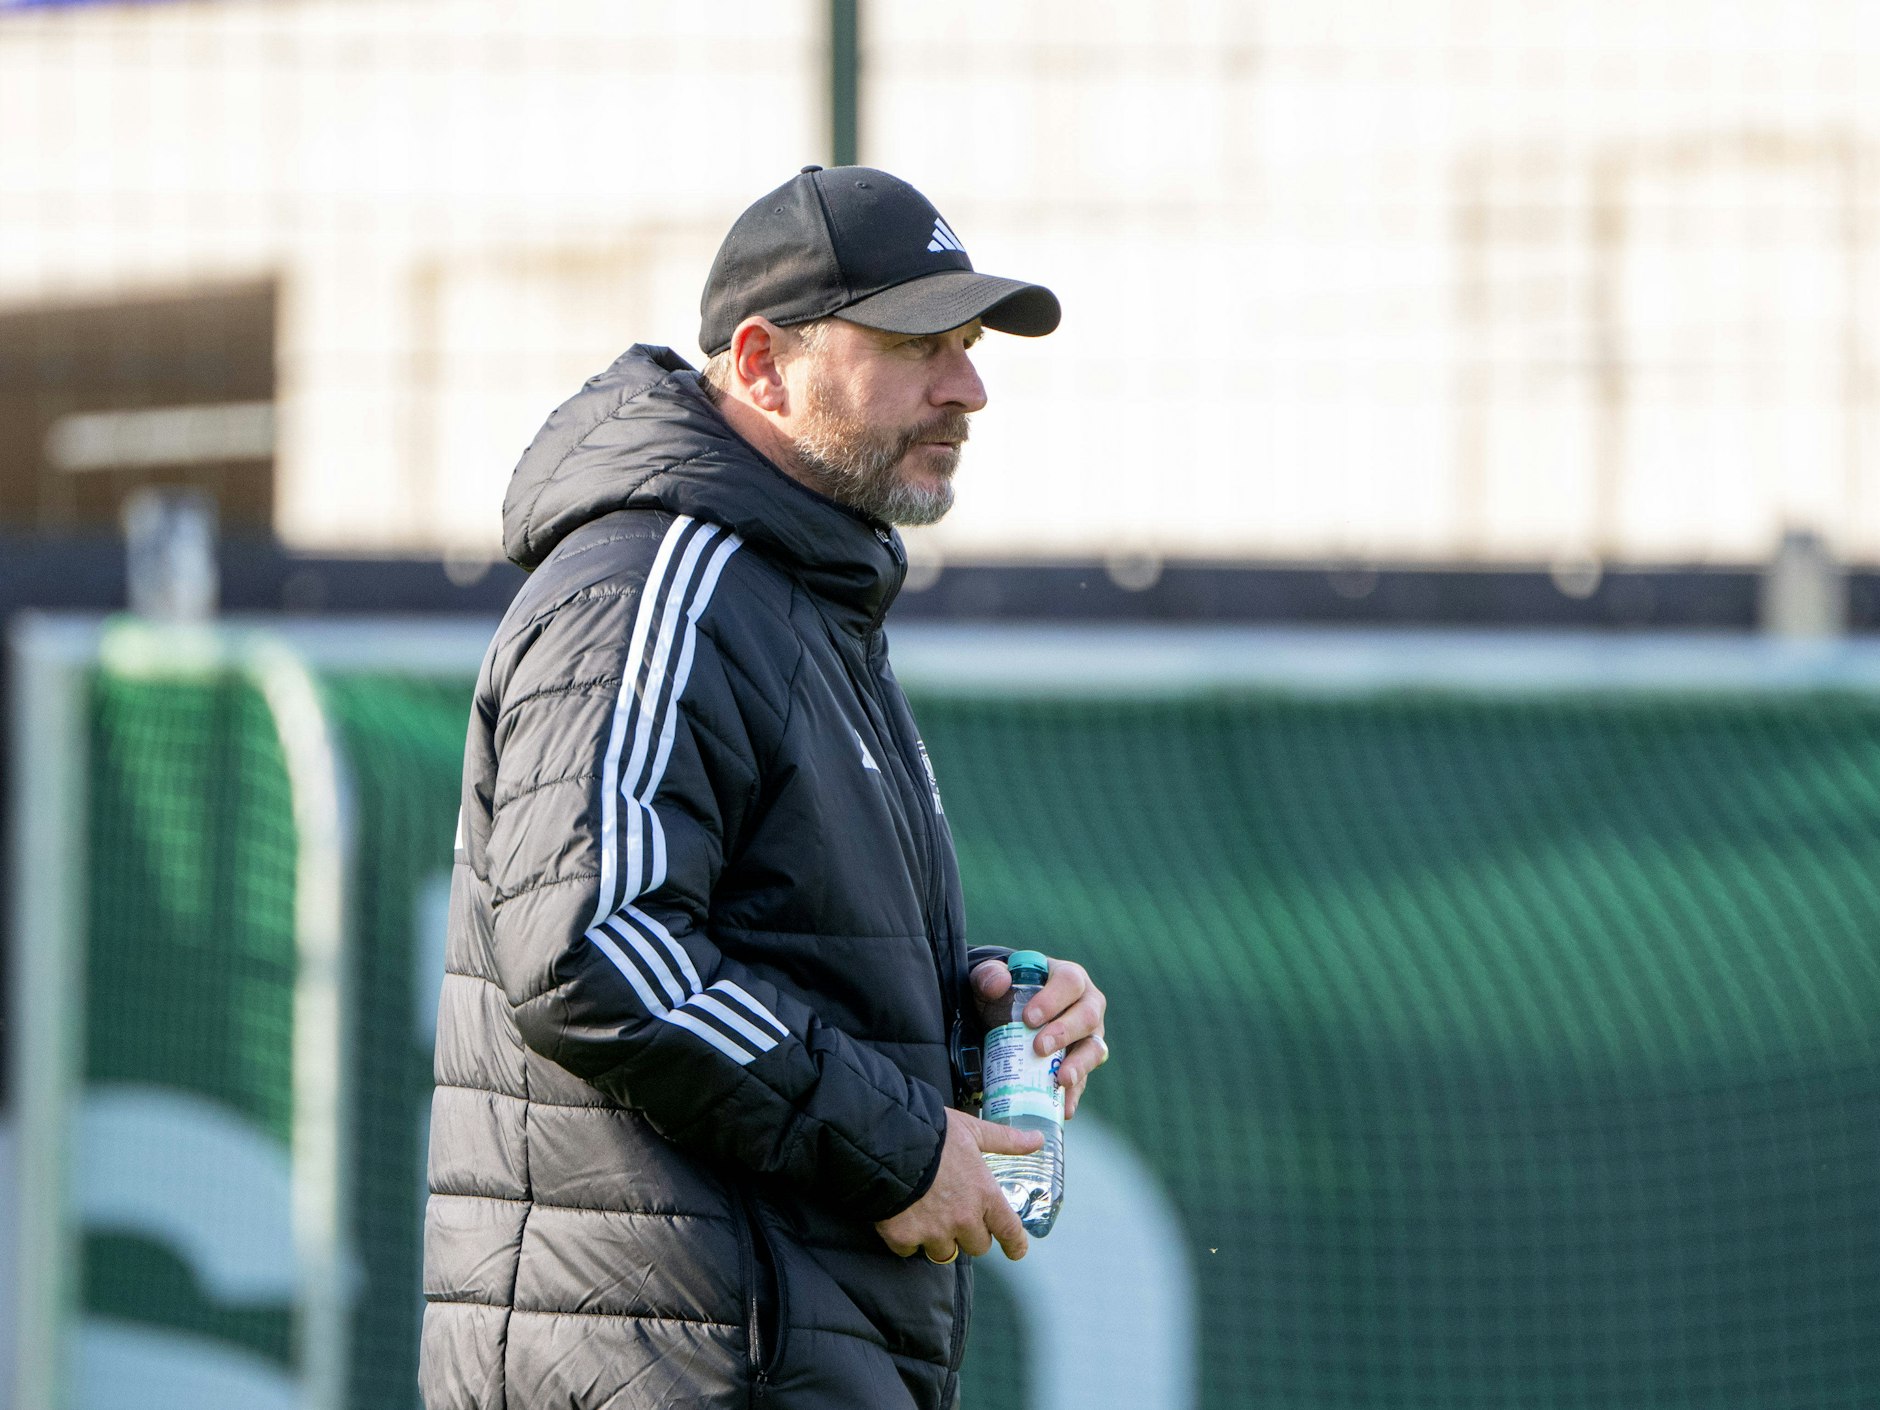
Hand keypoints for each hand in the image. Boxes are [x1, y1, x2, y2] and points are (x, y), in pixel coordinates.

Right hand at [875, 1109, 1041, 1263]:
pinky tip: (901, 1216)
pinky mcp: (904, 1237)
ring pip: (943, 1252)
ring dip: (939, 1239)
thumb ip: (1005, 1141)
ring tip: (927, 1215)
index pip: (1009, 1231)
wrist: (887, 1141)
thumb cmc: (934, 1133)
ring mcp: (933, 1232)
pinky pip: (909, 1250)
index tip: (1016, 1251)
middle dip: (969, 1234)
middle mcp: (963, 1220)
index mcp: (984, 1195)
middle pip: (977, 1247)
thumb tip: (1038, 1140)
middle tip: (955, 1214)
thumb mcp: (973, 1131)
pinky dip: (907, 1238)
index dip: (1015, 1245)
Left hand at [971, 955, 1108, 1119]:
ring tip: (1062, 1079)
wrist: (1008, 1014)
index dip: (1053, 999)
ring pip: (1095, 1048)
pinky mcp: (1083, 1062)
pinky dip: (1075, 1094)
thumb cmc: (1007, 991)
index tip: (1028, 1018)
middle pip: (1088, 1016)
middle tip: (1039, 1048)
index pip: (1069, 982)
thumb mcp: (991, 978)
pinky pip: (1085, 1079)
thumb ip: (988, 975)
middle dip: (1065, 1033)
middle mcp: (1087, 1004)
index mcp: (1069, 978)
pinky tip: (1064, 1108)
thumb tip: (999, 983)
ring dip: (1080, 1065)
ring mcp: (1089, 1035)